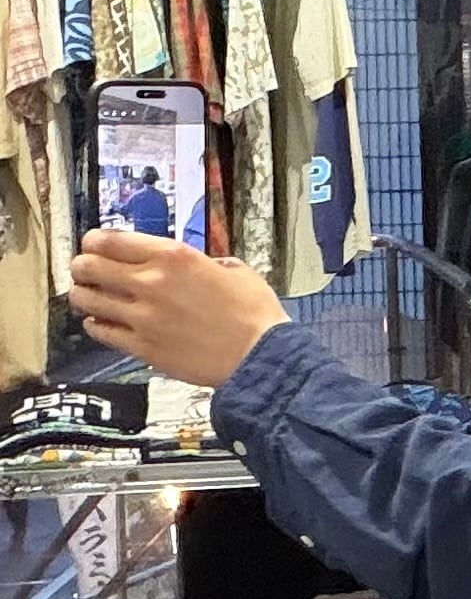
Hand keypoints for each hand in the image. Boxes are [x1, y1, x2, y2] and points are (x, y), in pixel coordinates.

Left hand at [69, 232, 287, 387]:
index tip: (93, 245)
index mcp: (173, 256)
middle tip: (85, 271)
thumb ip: (207, 263)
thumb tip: (202, 265)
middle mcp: (151, 282)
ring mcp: (143, 317)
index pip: (108, 239)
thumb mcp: (235, 270)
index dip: (93, 241)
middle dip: (82, 266)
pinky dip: (95, 325)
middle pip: (88, 266)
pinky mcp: (143, 348)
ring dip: (83, 295)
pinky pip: (101, 332)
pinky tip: (101, 323)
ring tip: (89, 297)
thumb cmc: (255, 317)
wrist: (261, 358)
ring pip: (87, 299)